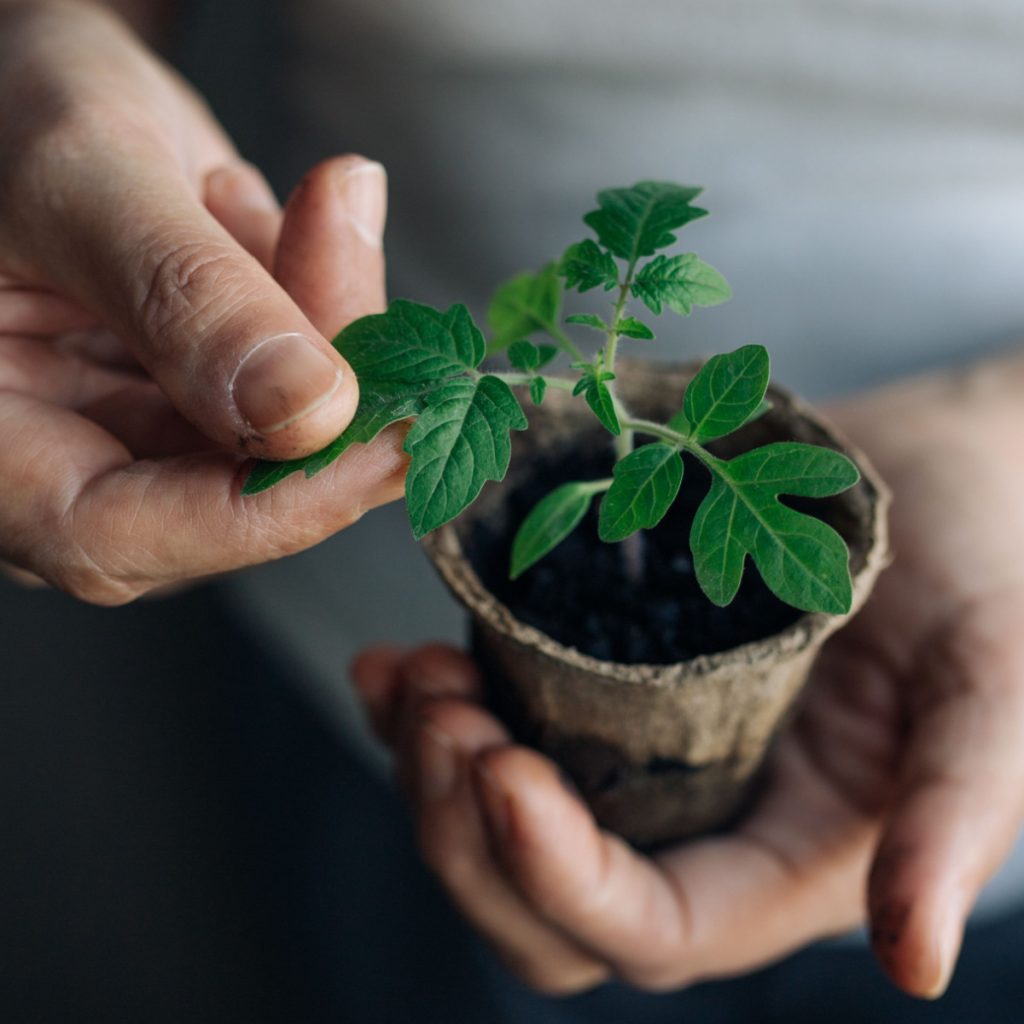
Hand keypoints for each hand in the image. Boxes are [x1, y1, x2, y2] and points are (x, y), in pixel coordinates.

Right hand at [0, 2, 403, 601]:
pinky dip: (327, 304)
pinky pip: (297, 383)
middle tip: (372, 280)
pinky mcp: (196, 393)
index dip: (264, 510)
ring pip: (280, 438)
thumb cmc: (1, 104)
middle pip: (222, 495)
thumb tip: (309, 412)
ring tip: (323, 210)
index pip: (115, 538)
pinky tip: (306, 221)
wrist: (23, 81)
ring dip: (333, 327)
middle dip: (327, 392)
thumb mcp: (81, 174)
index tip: (385, 446)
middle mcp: (56, 460)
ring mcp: (132, 431)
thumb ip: (187, 294)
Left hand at [351, 352, 1023, 997]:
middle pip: (542, 905)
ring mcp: (637, 755)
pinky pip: (493, 723)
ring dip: (428, 767)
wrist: (939, 473)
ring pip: (495, 823)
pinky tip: (398, 654)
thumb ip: (959, 814)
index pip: (649, 928)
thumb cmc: (990, 574)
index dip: (562, 879)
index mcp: (782, 860)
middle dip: (467, 832)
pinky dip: (428, 705)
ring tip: (409, 679)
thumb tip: (918, 961)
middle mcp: (696, 826)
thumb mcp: (995, 686)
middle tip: (438, 718)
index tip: (502, 772)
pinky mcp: (598, 681)